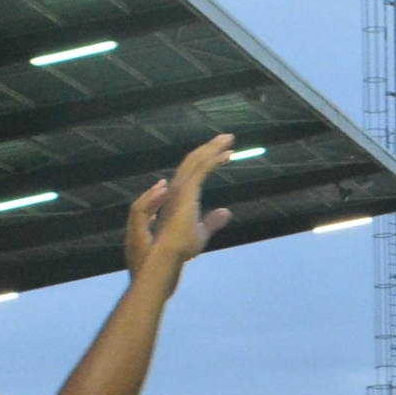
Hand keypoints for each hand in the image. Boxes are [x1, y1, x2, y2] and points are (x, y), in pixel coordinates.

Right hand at [123, 135, 237, 277]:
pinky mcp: (186, 190)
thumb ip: (212, 222)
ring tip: (228, 139)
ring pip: (197, 160)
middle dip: (209, 148)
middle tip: (226, 138)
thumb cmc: (178, 248)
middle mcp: (177, 188)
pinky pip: (202, 168)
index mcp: (179, 196)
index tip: (222, 154)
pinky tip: (229, 154)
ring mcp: (180, 188)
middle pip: (194, 161)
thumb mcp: (200, 234)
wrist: (166, 256)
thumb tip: (225, 211)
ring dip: (213, 148)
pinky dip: (215, 158)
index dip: (206, 160)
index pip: (193, 172)